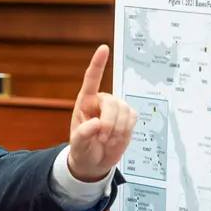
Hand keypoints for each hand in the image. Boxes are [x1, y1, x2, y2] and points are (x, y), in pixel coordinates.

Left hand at [68, 45, 137, 181]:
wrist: (95, 162)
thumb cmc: (83, 149)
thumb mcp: (78, 145)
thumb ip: (83, 134)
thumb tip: (96, 123)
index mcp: (85, 101)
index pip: (91, 79)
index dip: (98, 63)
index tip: (104, 48)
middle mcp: (101, 100)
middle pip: (112, 103)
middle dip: (109, 124)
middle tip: (102, 139)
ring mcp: (116, 108)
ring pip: (125, 111)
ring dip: (117, 130)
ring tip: (107, 141)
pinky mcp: (128, 116)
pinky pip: (133, 118)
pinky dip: (125, 131)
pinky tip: (116, 139)